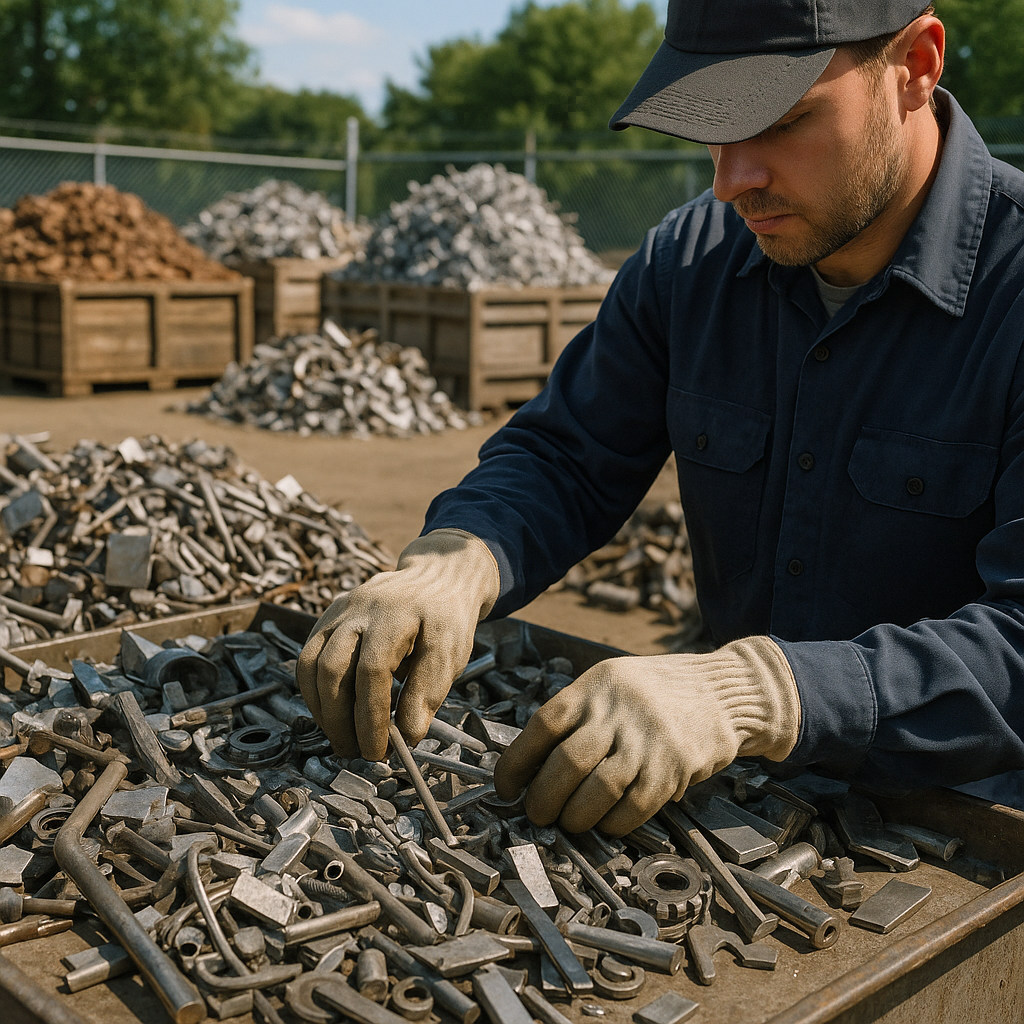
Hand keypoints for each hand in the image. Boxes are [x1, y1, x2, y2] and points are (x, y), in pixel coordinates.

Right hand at [296, 529, 499, 759]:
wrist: (436, 575)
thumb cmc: (445, 617)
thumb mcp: (451, 651)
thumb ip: (428, 691)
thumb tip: (408, 735)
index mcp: (394, 615)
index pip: (372, 672)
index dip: (371, 716)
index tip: (379, 749)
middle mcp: (359, 609)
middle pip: (333, 669)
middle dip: (341, 719)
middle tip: (357, 751)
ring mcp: (338, 611)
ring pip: (311, 665)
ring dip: (322, 710)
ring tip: (342, 739)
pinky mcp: (328, 617)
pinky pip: (307, 658)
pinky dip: (314, 692)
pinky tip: (331, 714)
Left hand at [493, 636, 800, 835]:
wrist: (722, 690)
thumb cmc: (656, 692)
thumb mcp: (611, 684)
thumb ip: (577, 715)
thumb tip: (531, 766)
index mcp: (595, 686)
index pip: (544, 724)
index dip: (518, 761)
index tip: (505, 786)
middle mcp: (618, 710)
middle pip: (568, 762)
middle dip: (544, 797)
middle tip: (536, 814)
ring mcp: (648, 738)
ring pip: (599, 788)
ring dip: (576, 816)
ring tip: (569, 823)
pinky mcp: (674, 766)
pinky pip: (636, 805)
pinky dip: (615, 823)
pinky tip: (607, 824)